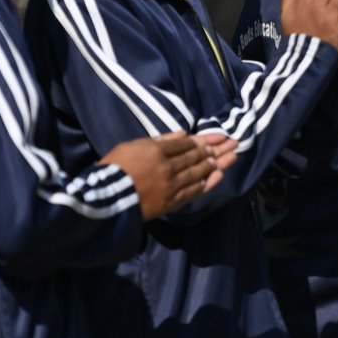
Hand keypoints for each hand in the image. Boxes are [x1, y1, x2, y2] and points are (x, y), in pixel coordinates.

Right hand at [101, 132, 234, 219]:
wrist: (105, 199)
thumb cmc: (114, 167)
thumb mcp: (132, 145)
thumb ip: (159, 139)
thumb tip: (183, 134)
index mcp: (158, 150)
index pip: (187, 144)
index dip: (204, 140)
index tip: (218, 137)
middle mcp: (169, 167)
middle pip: (197, 157)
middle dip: (217, 149)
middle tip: (233, 144)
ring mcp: (171, 186)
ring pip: (198, 173)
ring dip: (216, 164)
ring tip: (231, 157)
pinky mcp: (170, 203)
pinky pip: (192, 192)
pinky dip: (206, 184)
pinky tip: (217, 178)